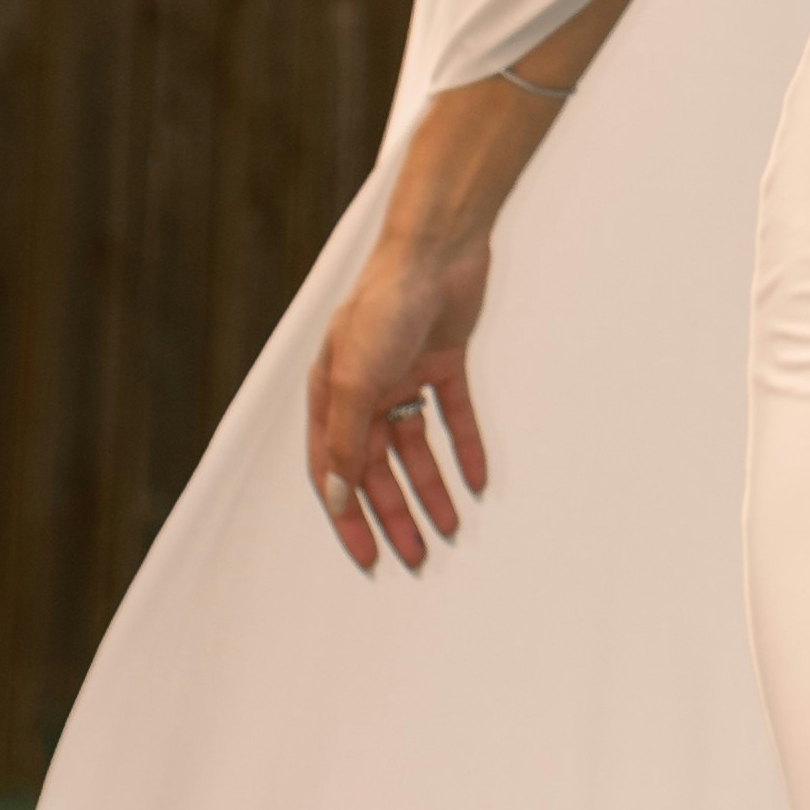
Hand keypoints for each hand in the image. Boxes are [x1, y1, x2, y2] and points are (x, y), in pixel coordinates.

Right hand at [309, 213, 498, 574]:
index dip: (350, 517)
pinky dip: (466, 448)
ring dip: (432, 489)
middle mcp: (364, 389)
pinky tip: (478, 481)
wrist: (436, 251)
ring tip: (451, 528)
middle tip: (417, 556)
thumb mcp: (354, 379)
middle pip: (379, 467)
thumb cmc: (383, 306)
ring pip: (417, 448)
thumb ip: (345, 440)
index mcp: (331, 395)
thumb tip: (338, 496)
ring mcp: (405, 376)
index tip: (369, 558)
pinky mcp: (444, 363)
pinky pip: (455, 417)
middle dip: (397, 514)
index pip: (335, 471)